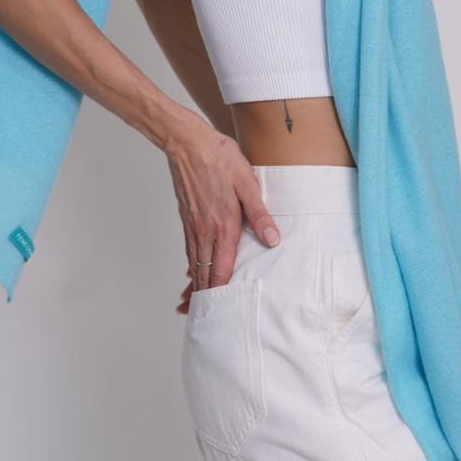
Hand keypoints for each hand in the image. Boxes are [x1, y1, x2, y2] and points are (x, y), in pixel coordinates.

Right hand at [164, 110, 280, 313]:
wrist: (187, 142)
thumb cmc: (220, 158)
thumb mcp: (248, 183)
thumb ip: (260, 214)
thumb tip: (273, 241)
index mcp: (224, 224)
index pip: (222, 269)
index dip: (223, 293)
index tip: (223, 313)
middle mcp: (205, 230)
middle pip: (204, 273)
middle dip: (205, 298)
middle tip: (204, 318)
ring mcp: (193, 225)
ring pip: (194, 264)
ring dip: (196, 286)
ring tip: (196, 304)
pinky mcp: (187, 217)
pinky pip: (189, 250)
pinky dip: (191, 267)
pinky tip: (194, 272)